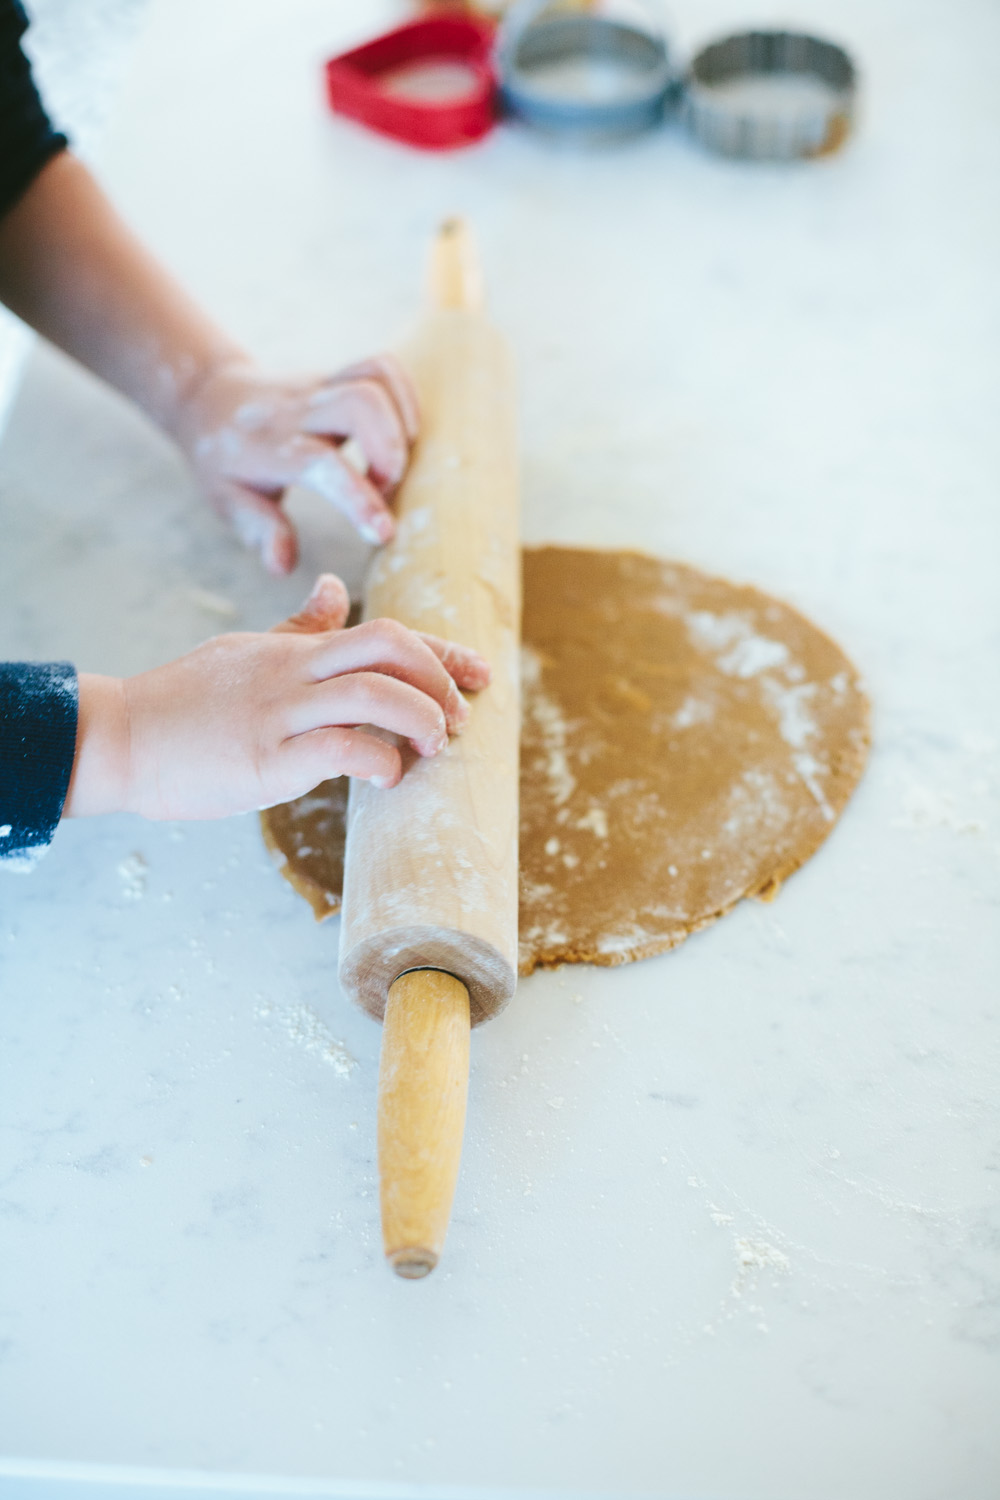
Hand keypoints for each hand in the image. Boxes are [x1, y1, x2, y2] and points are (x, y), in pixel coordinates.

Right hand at [65, 575, 489, 820]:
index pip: (384, 634)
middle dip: (440, 678)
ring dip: (420, 719)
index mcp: (294, 648)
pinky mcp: (265, 758)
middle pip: (389, 646)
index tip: (481, 673)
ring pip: (374, 694)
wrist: (119, 737)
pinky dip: (379, 761)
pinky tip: (387, 777)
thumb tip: (334, 588)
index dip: (442, 652)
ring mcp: (279, 713)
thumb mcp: (244, 650)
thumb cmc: (183, 703)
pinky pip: (339, 748)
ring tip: (432, 747)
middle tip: (458, 719)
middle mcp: (293, 671)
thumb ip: (296, 627)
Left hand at [177, 355, 418, 574]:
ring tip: (394, 466)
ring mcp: (321, 386)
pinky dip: (406, 397)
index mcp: (272, 448)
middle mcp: (299, 410)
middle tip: (387, 491)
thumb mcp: (228, 501)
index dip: (359, 499)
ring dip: (403, 423)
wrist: (210, 398)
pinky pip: (383, 367)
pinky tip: (402, 434)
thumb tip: (283, 566)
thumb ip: (259, 530)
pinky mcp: (337, 375)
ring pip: (376, 377)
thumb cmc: (225, 462)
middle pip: (361, 403)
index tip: (383, 533)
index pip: (323, 465)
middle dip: (391, 451)